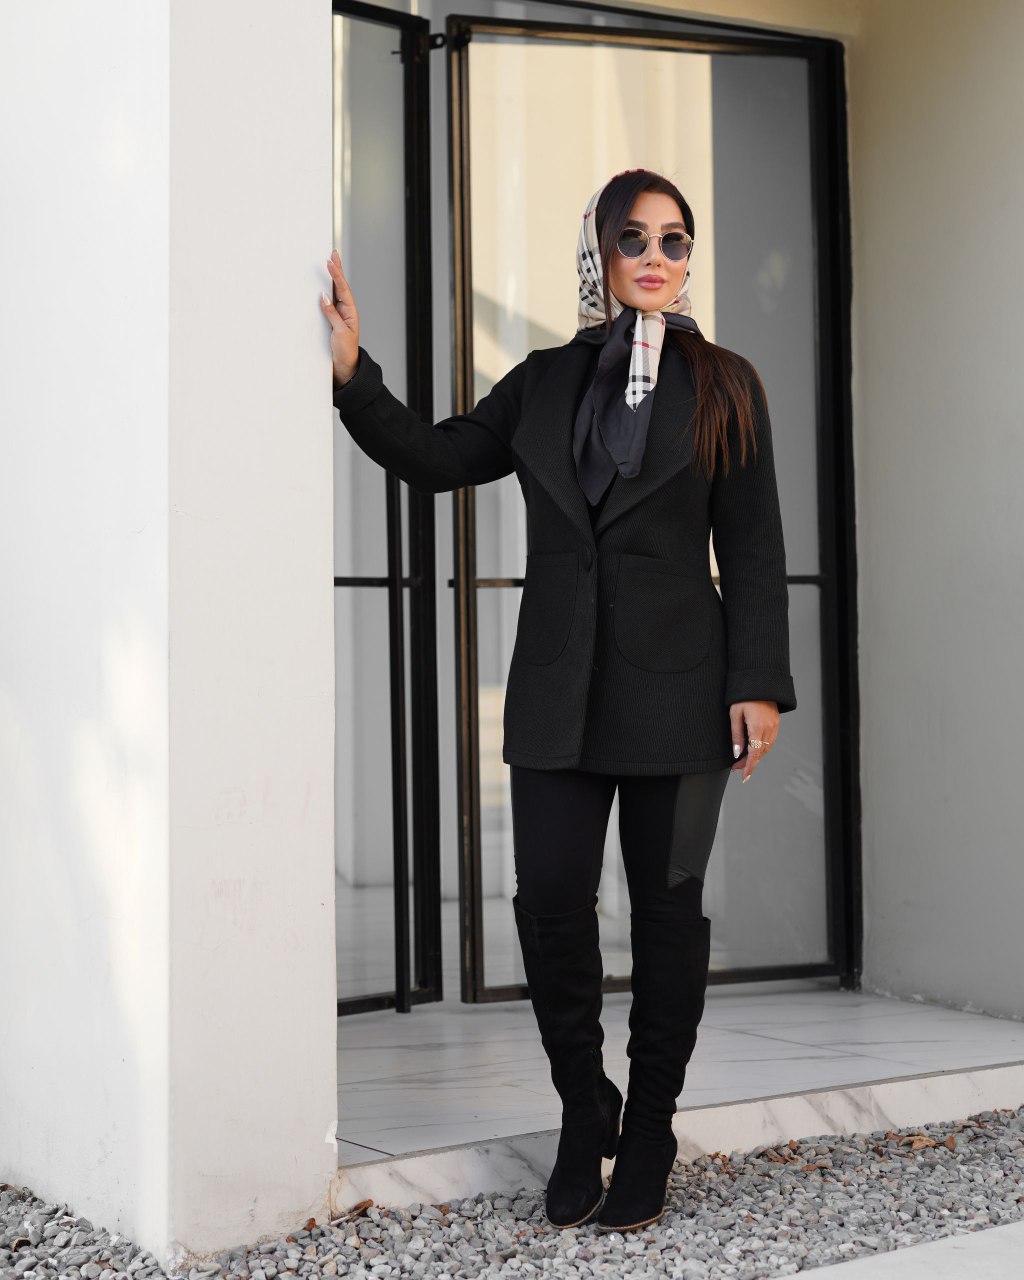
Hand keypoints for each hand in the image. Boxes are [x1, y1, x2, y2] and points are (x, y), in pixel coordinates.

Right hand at [320, 249, 359, 383]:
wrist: (345, 366)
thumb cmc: (345, 351)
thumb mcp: (339, 332)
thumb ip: (332, 314)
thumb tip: (324, 296)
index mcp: (350, 311)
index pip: (342, 289)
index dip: (336, 275)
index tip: (330, 262)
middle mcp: (345, 310)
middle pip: (340, 286)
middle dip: (336, 269)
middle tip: (333, 253)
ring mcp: (339, 313)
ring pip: (334, 291)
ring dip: (331, 277)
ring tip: (330, 261)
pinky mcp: (332, 319)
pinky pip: (328, 301)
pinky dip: (325, 290)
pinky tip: (322, 283)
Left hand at [729, 700, 779, 782]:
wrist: (759, 683)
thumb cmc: (744, 696)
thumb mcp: (735, 715)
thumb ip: (736, 735)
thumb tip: (736, 752)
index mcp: (757, 727)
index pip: (754, 754)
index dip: (749, 767)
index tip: (745, 776)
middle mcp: (769, 728)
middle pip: (760, 753)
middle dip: (749, 763)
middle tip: (737, 768)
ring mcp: (774, 726)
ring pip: (766, 748)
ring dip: (756, 757)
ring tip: (743, 761)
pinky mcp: (776, 723)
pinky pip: (770, 741)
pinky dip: (762, 749)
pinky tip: (754, 750)